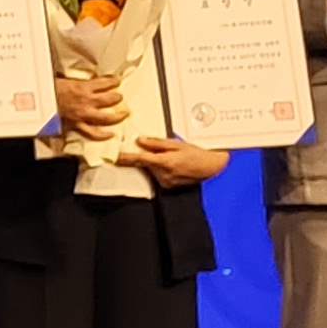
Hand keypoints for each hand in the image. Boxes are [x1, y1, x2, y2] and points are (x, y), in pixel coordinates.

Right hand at [51, 71, 131, 135]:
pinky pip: (93, 133)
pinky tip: (110, 135)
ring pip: (106, 117)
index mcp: (82, 87)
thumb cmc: (45, 90)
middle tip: (120, 97)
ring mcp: (84, 115)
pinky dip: (103, 135)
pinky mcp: (78, 126)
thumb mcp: (59, 78)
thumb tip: (69, 75)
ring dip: (117, 116)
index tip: (116, 81)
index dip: (112, 81)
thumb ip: (69, 79)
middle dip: (117, 97)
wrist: (36, 105)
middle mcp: (87, 101)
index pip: (104, 83)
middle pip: (109, 99)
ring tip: (123, 114)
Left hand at [117, 136, 232, 187]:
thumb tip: (140, 141)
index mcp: (164, 162)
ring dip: (155, 162)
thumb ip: (156, 143)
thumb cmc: (197, 154)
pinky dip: (161, 169)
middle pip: (145, 164)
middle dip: (147, 156)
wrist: (212, 168)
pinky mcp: (168, 186)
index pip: (139, 159)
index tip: (114, 156)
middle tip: (160, 150)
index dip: (125, 158)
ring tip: (172, 157)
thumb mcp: (177, 143)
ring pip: (151, 169)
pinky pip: (158, 175)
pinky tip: (173, 165)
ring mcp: (166, 182)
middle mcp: (163, 174)